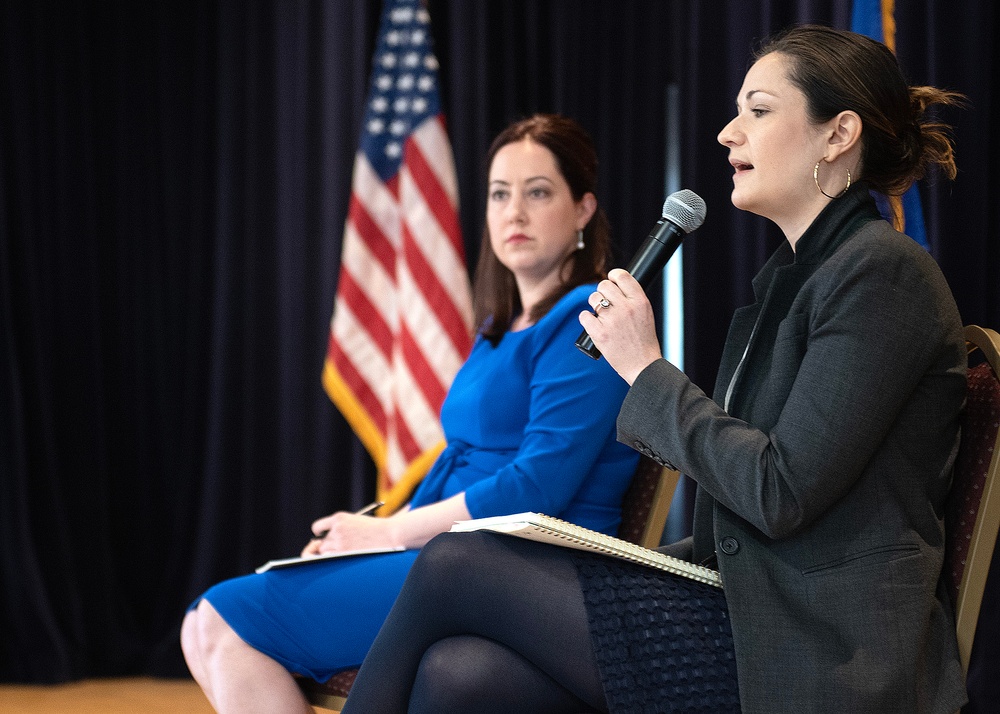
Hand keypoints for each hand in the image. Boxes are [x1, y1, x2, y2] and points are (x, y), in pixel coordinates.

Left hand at [299, 512, 398, 555]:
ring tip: (347, 553)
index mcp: (339, 518)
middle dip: (327, 547)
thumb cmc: (377, 530)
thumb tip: (327, 542)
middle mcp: (336, 528)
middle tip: (336, 551)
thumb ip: (342, 529)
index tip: (324, 538)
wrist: (391, 534)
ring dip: (333, 554)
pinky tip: (348, 558)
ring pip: (325, 552)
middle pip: (320, 542)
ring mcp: (340, 541)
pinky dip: (337, 560)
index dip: (320, 534)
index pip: (318, 527)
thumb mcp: (357, 522)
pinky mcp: (345, 552)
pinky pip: (332, 559)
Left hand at [578, 268, 662, 384]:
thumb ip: (632, 299)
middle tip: (605, 302)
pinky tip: (593, 325)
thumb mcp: (646, 314)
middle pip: (604, 285)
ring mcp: (612, 320)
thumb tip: (614, 284)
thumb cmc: (643, 341)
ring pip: (593, 298)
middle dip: (602, 292)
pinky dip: (586, 319)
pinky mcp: (600, 333)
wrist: (642, 365)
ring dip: (594, 305)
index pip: (622, 276)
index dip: (613, 275)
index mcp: (640, 301)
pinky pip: (584, 316)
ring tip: (601, 315)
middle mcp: (626, 308)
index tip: (611, 279)